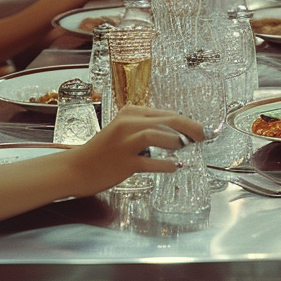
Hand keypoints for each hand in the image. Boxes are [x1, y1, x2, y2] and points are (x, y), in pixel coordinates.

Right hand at [65, 107, 203, 196]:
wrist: (77, 168)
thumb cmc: (102, 151)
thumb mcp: (122, 131)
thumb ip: (144, 129)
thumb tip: (176, 135)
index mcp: (129, 113)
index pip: (164, 113)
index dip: (185, 121)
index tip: (198, 129)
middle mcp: (128, 124)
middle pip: (165, 120)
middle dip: (189, 126)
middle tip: (204, 135)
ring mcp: (125, 143)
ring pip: (156, 134)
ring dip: (177, 140)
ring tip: (189, 146)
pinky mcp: (124, 163)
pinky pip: (149, 162)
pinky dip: (165, 164)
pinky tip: (176, 166)